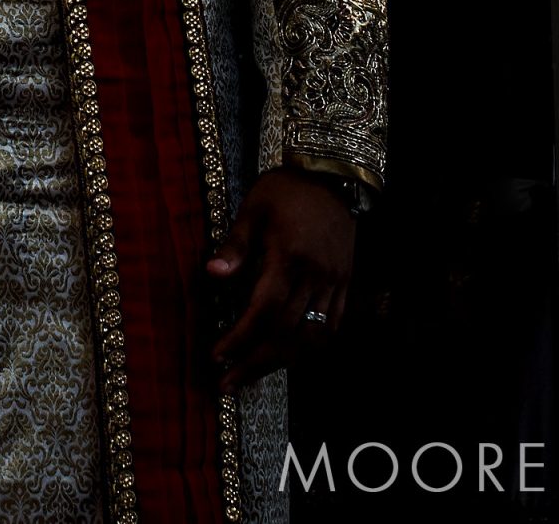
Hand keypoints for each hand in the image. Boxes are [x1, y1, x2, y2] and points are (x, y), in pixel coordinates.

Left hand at [207, 168, 356, 391]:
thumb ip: (235, 245)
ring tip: (253, 376)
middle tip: (228, 383)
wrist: (335, 175)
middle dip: (255, 362)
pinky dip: (311, 348)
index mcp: (290, 256)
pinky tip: (290, 358)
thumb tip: (212, 274)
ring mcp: (335, 282)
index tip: (217, 356)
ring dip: (281, 362)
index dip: (240, 338)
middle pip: (287, 332)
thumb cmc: (288, 189)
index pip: (264, 309)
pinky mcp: (346, 283)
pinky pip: (332, 326)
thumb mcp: (254, 207)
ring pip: (312, 336)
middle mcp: (316, 275)